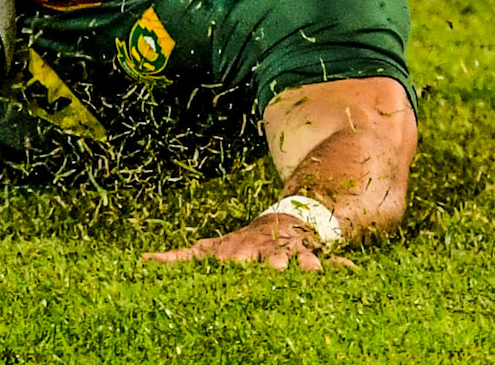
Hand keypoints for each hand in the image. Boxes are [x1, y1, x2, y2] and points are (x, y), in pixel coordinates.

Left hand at [141, 213, 357, 271]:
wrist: (284, 222)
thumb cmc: (242, 244)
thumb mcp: (211, 248)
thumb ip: (179, 257)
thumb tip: (143, 260)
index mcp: (239, 251)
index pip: (231, 258)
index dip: (231, 262)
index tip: (228, 268)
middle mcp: (265, 251)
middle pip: (267, 259)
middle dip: (270, 265)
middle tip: (272, 271)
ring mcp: (290, 253)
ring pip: (299, 259)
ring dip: (304, 265)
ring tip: (311, 272)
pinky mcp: (313, 257)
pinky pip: (330, 262)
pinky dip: (340, 266)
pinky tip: (351, 270)